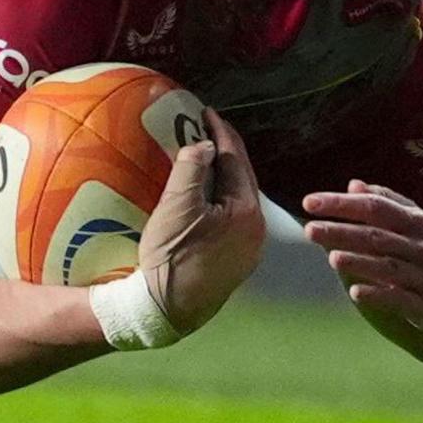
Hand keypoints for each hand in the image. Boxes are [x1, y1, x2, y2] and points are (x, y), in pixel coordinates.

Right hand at [135, 107, 263, 335]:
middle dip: (225, 152)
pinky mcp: (236, 263)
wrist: (164, 310)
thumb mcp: (177, 204)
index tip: (205, 112)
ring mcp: (249, 250)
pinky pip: (233, 218)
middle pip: (242, 179)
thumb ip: (193, 166)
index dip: (220, 133)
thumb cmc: (170, 256)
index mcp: (248, 213)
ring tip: (203, 157)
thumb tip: (207, 144)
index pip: (236, 160)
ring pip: (238, 199)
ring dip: (223, 176)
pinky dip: (220, 199)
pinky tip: (205, 194)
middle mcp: (257, 231)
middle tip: (205, 128)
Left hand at [302, 180, 422, 333]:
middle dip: (342, 231)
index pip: (375, 206)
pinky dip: (379, 294)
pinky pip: (401, 298)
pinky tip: (356, 293)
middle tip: (309, 230)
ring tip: (331, 257)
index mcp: (416, 221)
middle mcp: (422, 245)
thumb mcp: (416, 221)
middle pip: (377, 235)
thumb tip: (353, 184)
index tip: (309, 202)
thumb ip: (386, 202)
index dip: (342, 204)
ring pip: (389, 266)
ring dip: (359, 261)